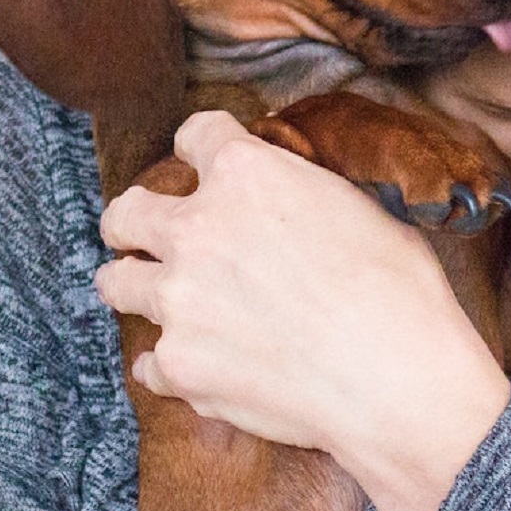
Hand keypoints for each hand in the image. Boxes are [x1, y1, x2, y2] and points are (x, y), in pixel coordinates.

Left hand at [94, 109, 510, 510]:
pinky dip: (171, 360)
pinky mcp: (179, 365)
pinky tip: (204, 361)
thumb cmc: (394, 284)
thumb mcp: (353, 203)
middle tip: (157, 233)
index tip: (207, 158)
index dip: (204, 144)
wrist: (395, 376)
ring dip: (141, 284)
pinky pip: (149, 360)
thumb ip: (298, 189)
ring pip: (115, 282)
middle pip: (126, 212)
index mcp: (244, 172)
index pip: (195, 134)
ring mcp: (179, 299)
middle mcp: (197, 227)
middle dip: (137, 219)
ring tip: (171, 298)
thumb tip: (288, 193)